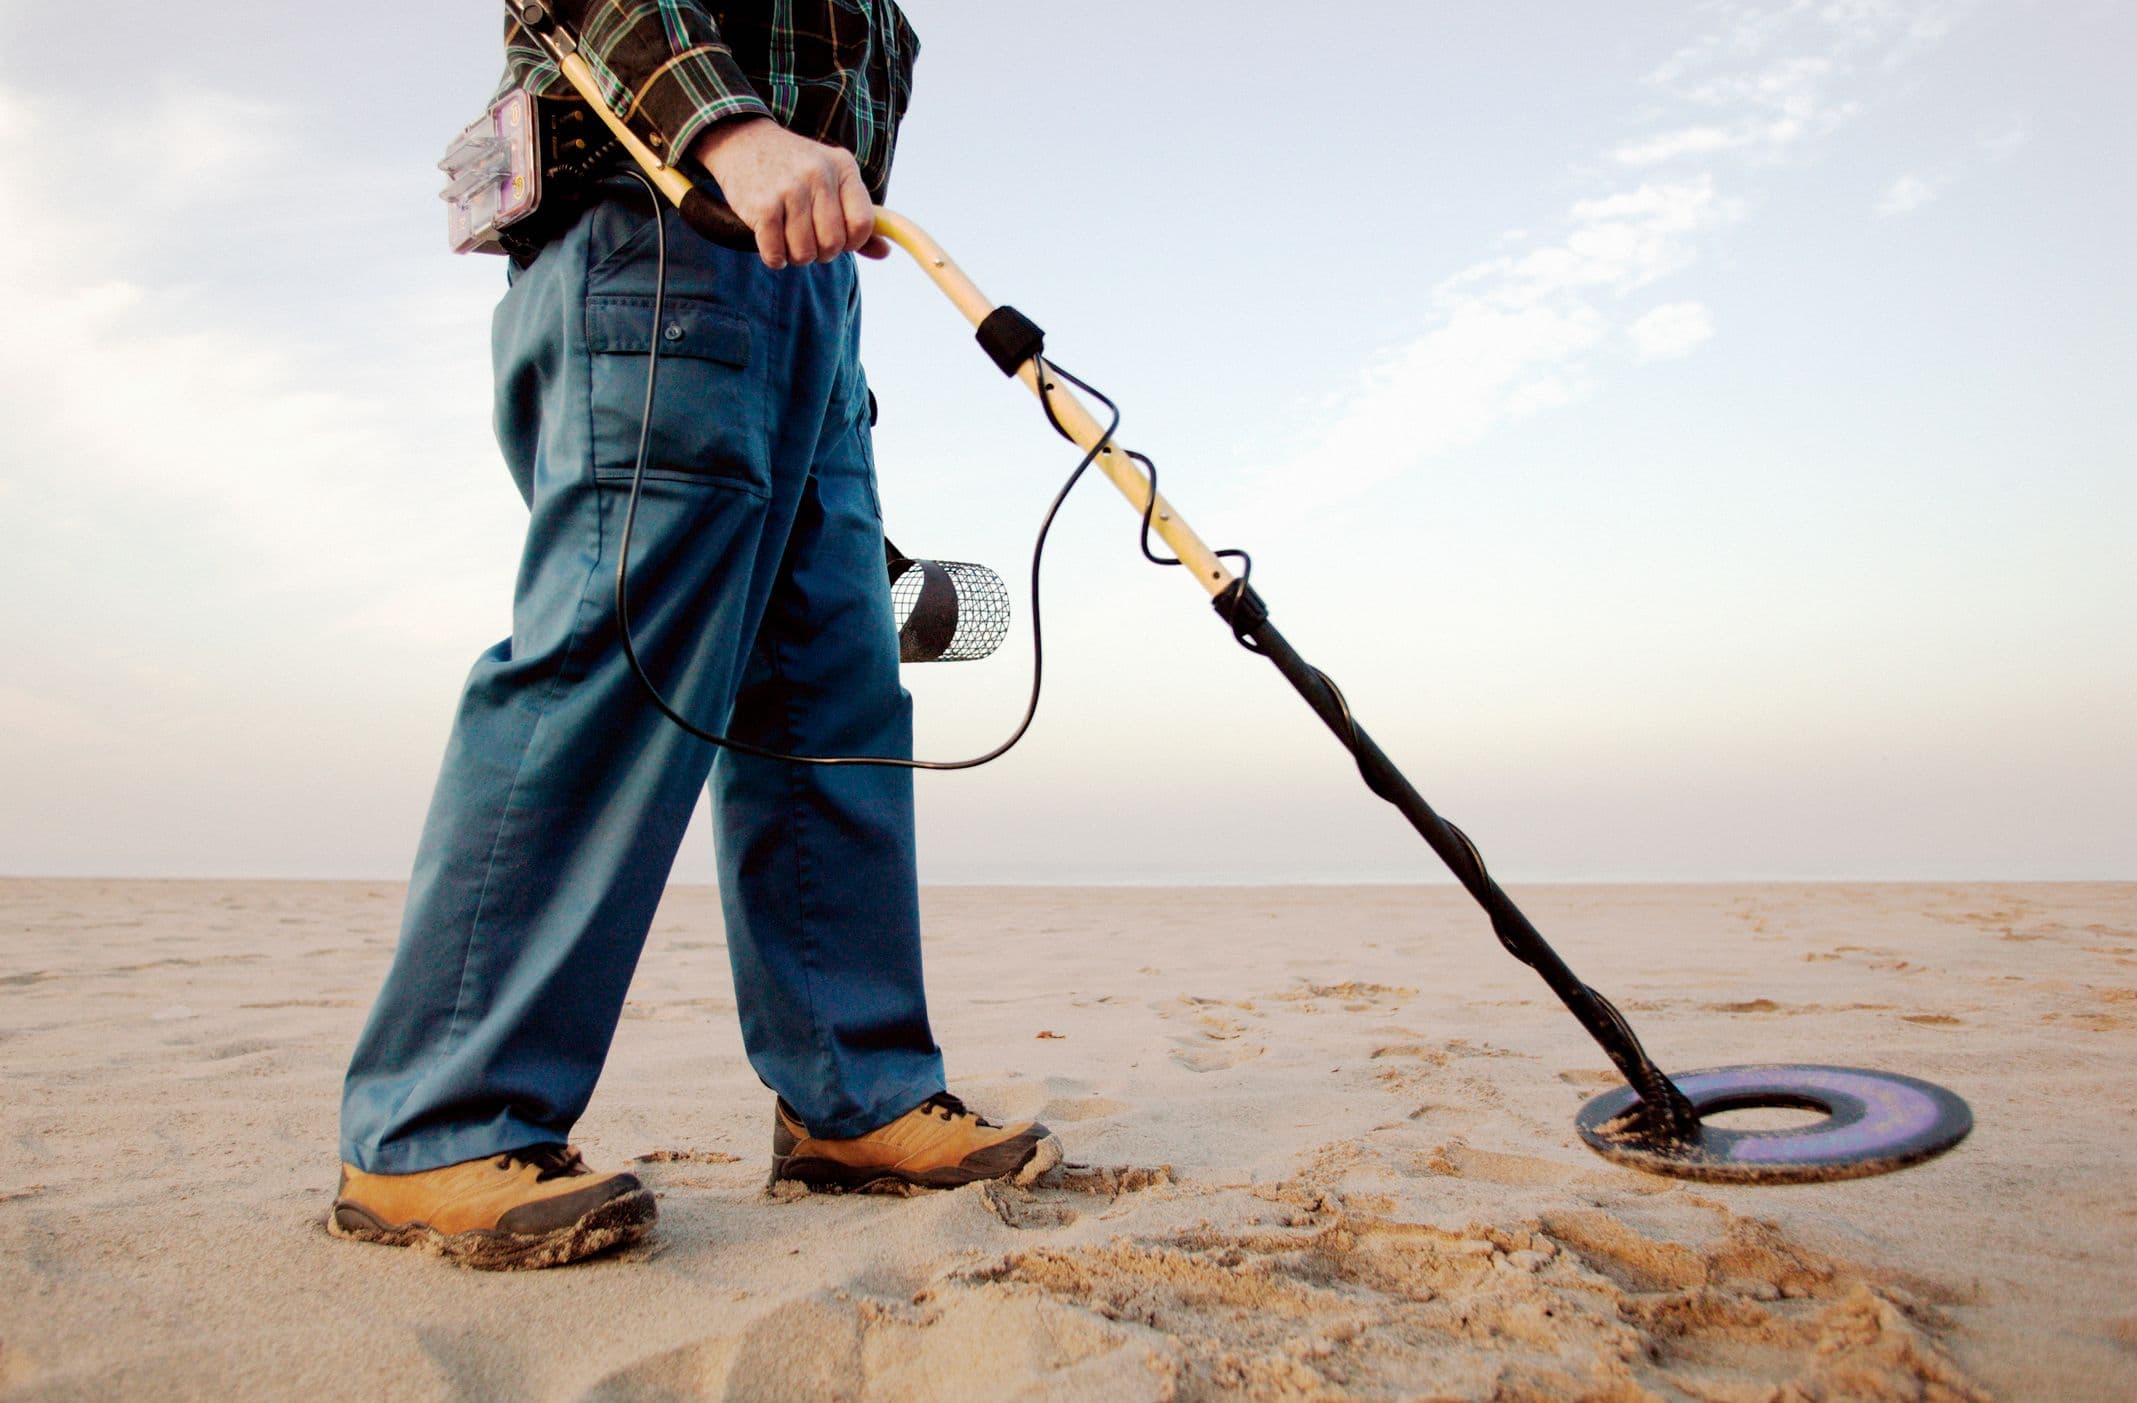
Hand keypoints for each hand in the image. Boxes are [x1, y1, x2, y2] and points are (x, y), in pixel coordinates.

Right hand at [689, 117, 890, 267]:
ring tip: (787, 237)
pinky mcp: (762, 205)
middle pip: (833, 243)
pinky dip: (774, 257)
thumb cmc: (793, 169)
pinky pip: (776, 253)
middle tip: (807, 239)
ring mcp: (790, 188)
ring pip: (805, 253)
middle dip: (821, 252)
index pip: (863, 224)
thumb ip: (857, 216)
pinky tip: (770, 242)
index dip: (851, 242)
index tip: (836, 238)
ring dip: (795, 256)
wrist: (743, 141)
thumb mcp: (830, 180)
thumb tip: (884, 253)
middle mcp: (819, 174)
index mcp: (843, 167)